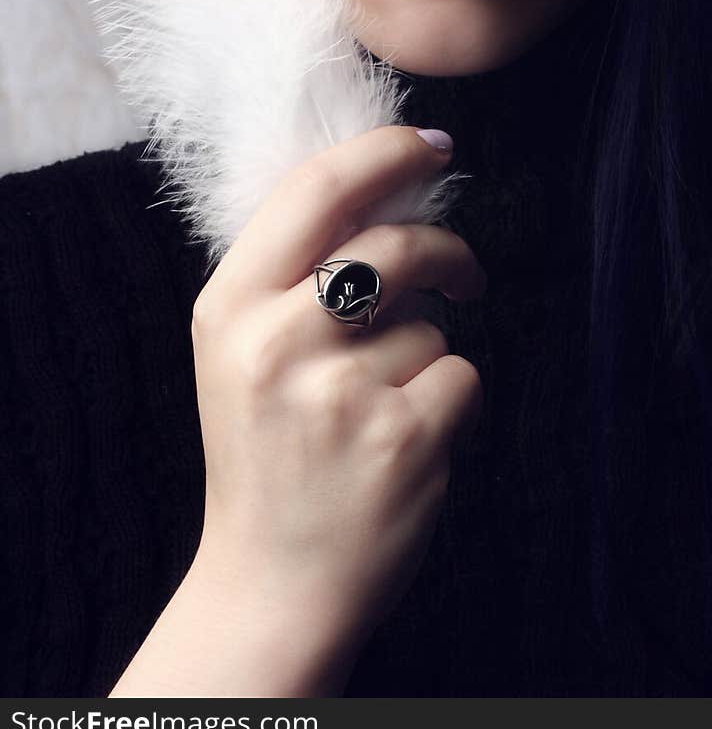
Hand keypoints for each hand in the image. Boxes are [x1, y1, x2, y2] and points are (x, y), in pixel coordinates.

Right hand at [189, 125, 486, 671]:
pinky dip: (453, 403)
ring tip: (383, 410)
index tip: (434, 143)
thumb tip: (382, 183)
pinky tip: (409, 442)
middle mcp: (275, 342)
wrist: (271, 584)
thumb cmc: (266, 452)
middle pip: (396, 245)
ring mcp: (338, 393)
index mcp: (228, 307)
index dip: (385, 152)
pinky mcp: (399, 439)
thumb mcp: (240, 350)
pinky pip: (463, 375)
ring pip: (432, 322)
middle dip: (448, 253)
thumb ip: (291, 272)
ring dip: (428, 356)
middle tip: (465, 277)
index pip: (315, 188)